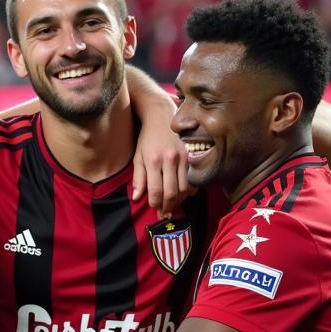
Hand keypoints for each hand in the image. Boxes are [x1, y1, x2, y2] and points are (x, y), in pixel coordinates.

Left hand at [131, 95, 189, 216]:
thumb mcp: (138, 157)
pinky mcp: (191, 156)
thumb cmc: (147, 139)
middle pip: (172, 192)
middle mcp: (170, 159)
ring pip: (185, 188)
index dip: (156, 204)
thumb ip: (138, 178)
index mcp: (153, 160)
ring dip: (179, 201)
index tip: (155, 209)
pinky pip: (193, 180)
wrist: (161, 117)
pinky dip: (189, 191)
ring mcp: (182, 157)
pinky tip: (183, 195)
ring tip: (172, 206)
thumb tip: (137, 198)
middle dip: (168, 207)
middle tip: (164, 214)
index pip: (156, 190)